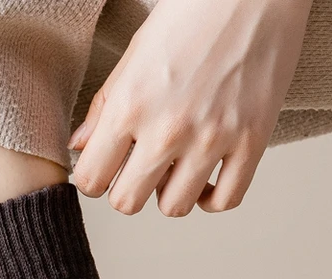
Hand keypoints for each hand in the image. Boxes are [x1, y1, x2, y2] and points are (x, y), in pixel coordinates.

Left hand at [70, 0, 311, 215]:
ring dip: (169, 193)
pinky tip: (207, 179)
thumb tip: (79, 148)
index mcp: (129, 108)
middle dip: (127, 191)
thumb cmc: (191, 13)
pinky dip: (212, 198)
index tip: (105, 168)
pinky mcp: (253, 140)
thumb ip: (103, 108)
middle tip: (137, 170)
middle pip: (128, 203)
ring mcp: (212, 138)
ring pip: (174, 207)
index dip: (94, 179)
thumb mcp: (133, 57)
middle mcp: (168, 130)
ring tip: (175, 168)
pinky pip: (226, 200)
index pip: (90, 181)